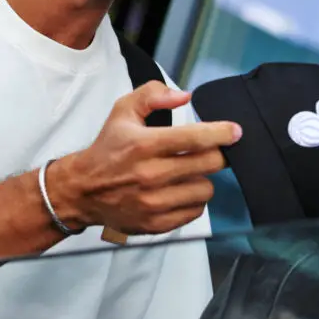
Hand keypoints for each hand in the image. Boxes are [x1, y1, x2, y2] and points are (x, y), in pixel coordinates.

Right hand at [50, 81, 241, 235]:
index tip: (235, 132)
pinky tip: (180, 190)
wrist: (82, 189)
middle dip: (217, 154)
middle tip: (211, 151)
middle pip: (209, 164)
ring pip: (205, 189)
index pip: (195, 138)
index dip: (221, 133)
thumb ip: (153, 95)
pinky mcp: (156, 223)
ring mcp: (154, 202)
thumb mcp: (122, 110)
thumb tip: (185, 97)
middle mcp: (151, 174)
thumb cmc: (107, 148)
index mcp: (144, 144)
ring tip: (189, 172)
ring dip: (202, 178)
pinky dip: (193, 200)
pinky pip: (195, 211)